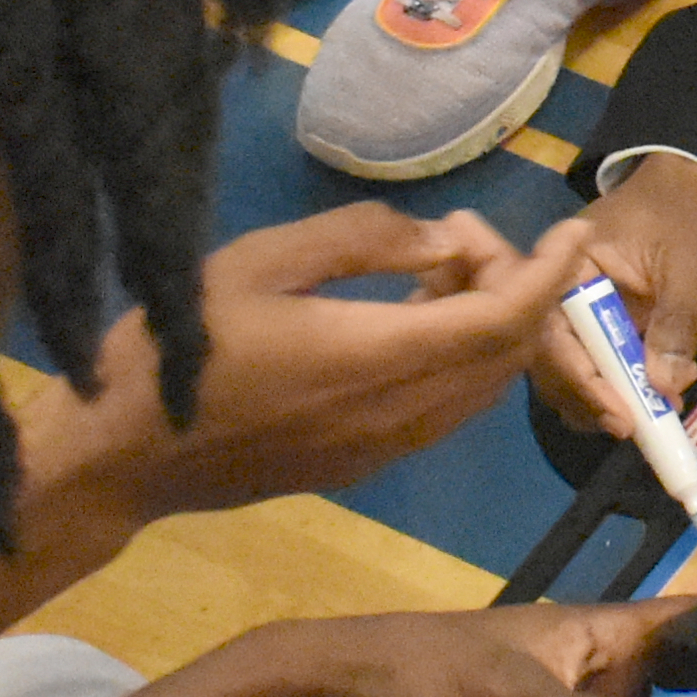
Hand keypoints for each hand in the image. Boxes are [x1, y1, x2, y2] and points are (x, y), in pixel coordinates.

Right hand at [52, 206, 576, 517]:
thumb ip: (364, 242)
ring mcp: (387, 449)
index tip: (571, 230)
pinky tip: (413, 320)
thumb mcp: (261, 262)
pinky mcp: (366, 466)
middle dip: (517, 290)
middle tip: (466, 237)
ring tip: (441, 270)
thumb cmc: (177, 348)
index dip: (549, 274)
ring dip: (491, 328)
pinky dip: (461, 361)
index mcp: (379, 357)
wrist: (126, 458)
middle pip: (506, 356)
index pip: (504, 320)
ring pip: (483, 388)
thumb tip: (444, 242)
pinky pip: (448, 410)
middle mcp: (402, 413)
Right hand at [529, 154, 696, 430]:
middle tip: (634, 429)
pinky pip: (602, 363)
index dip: (583, 380)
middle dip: (592, 400)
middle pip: (556, 361)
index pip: (556, 334)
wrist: (695, 181)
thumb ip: (674, 325)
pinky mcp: (603, 324)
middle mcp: (562, 294)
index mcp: (568, 269)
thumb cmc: (686, 213)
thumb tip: (663, 387)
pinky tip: (657, 402)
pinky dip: (624, 388)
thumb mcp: (687, 267)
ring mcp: (582, 311)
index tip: (618, 415)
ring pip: (575, 370)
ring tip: (650, 421)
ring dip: (608, 401)